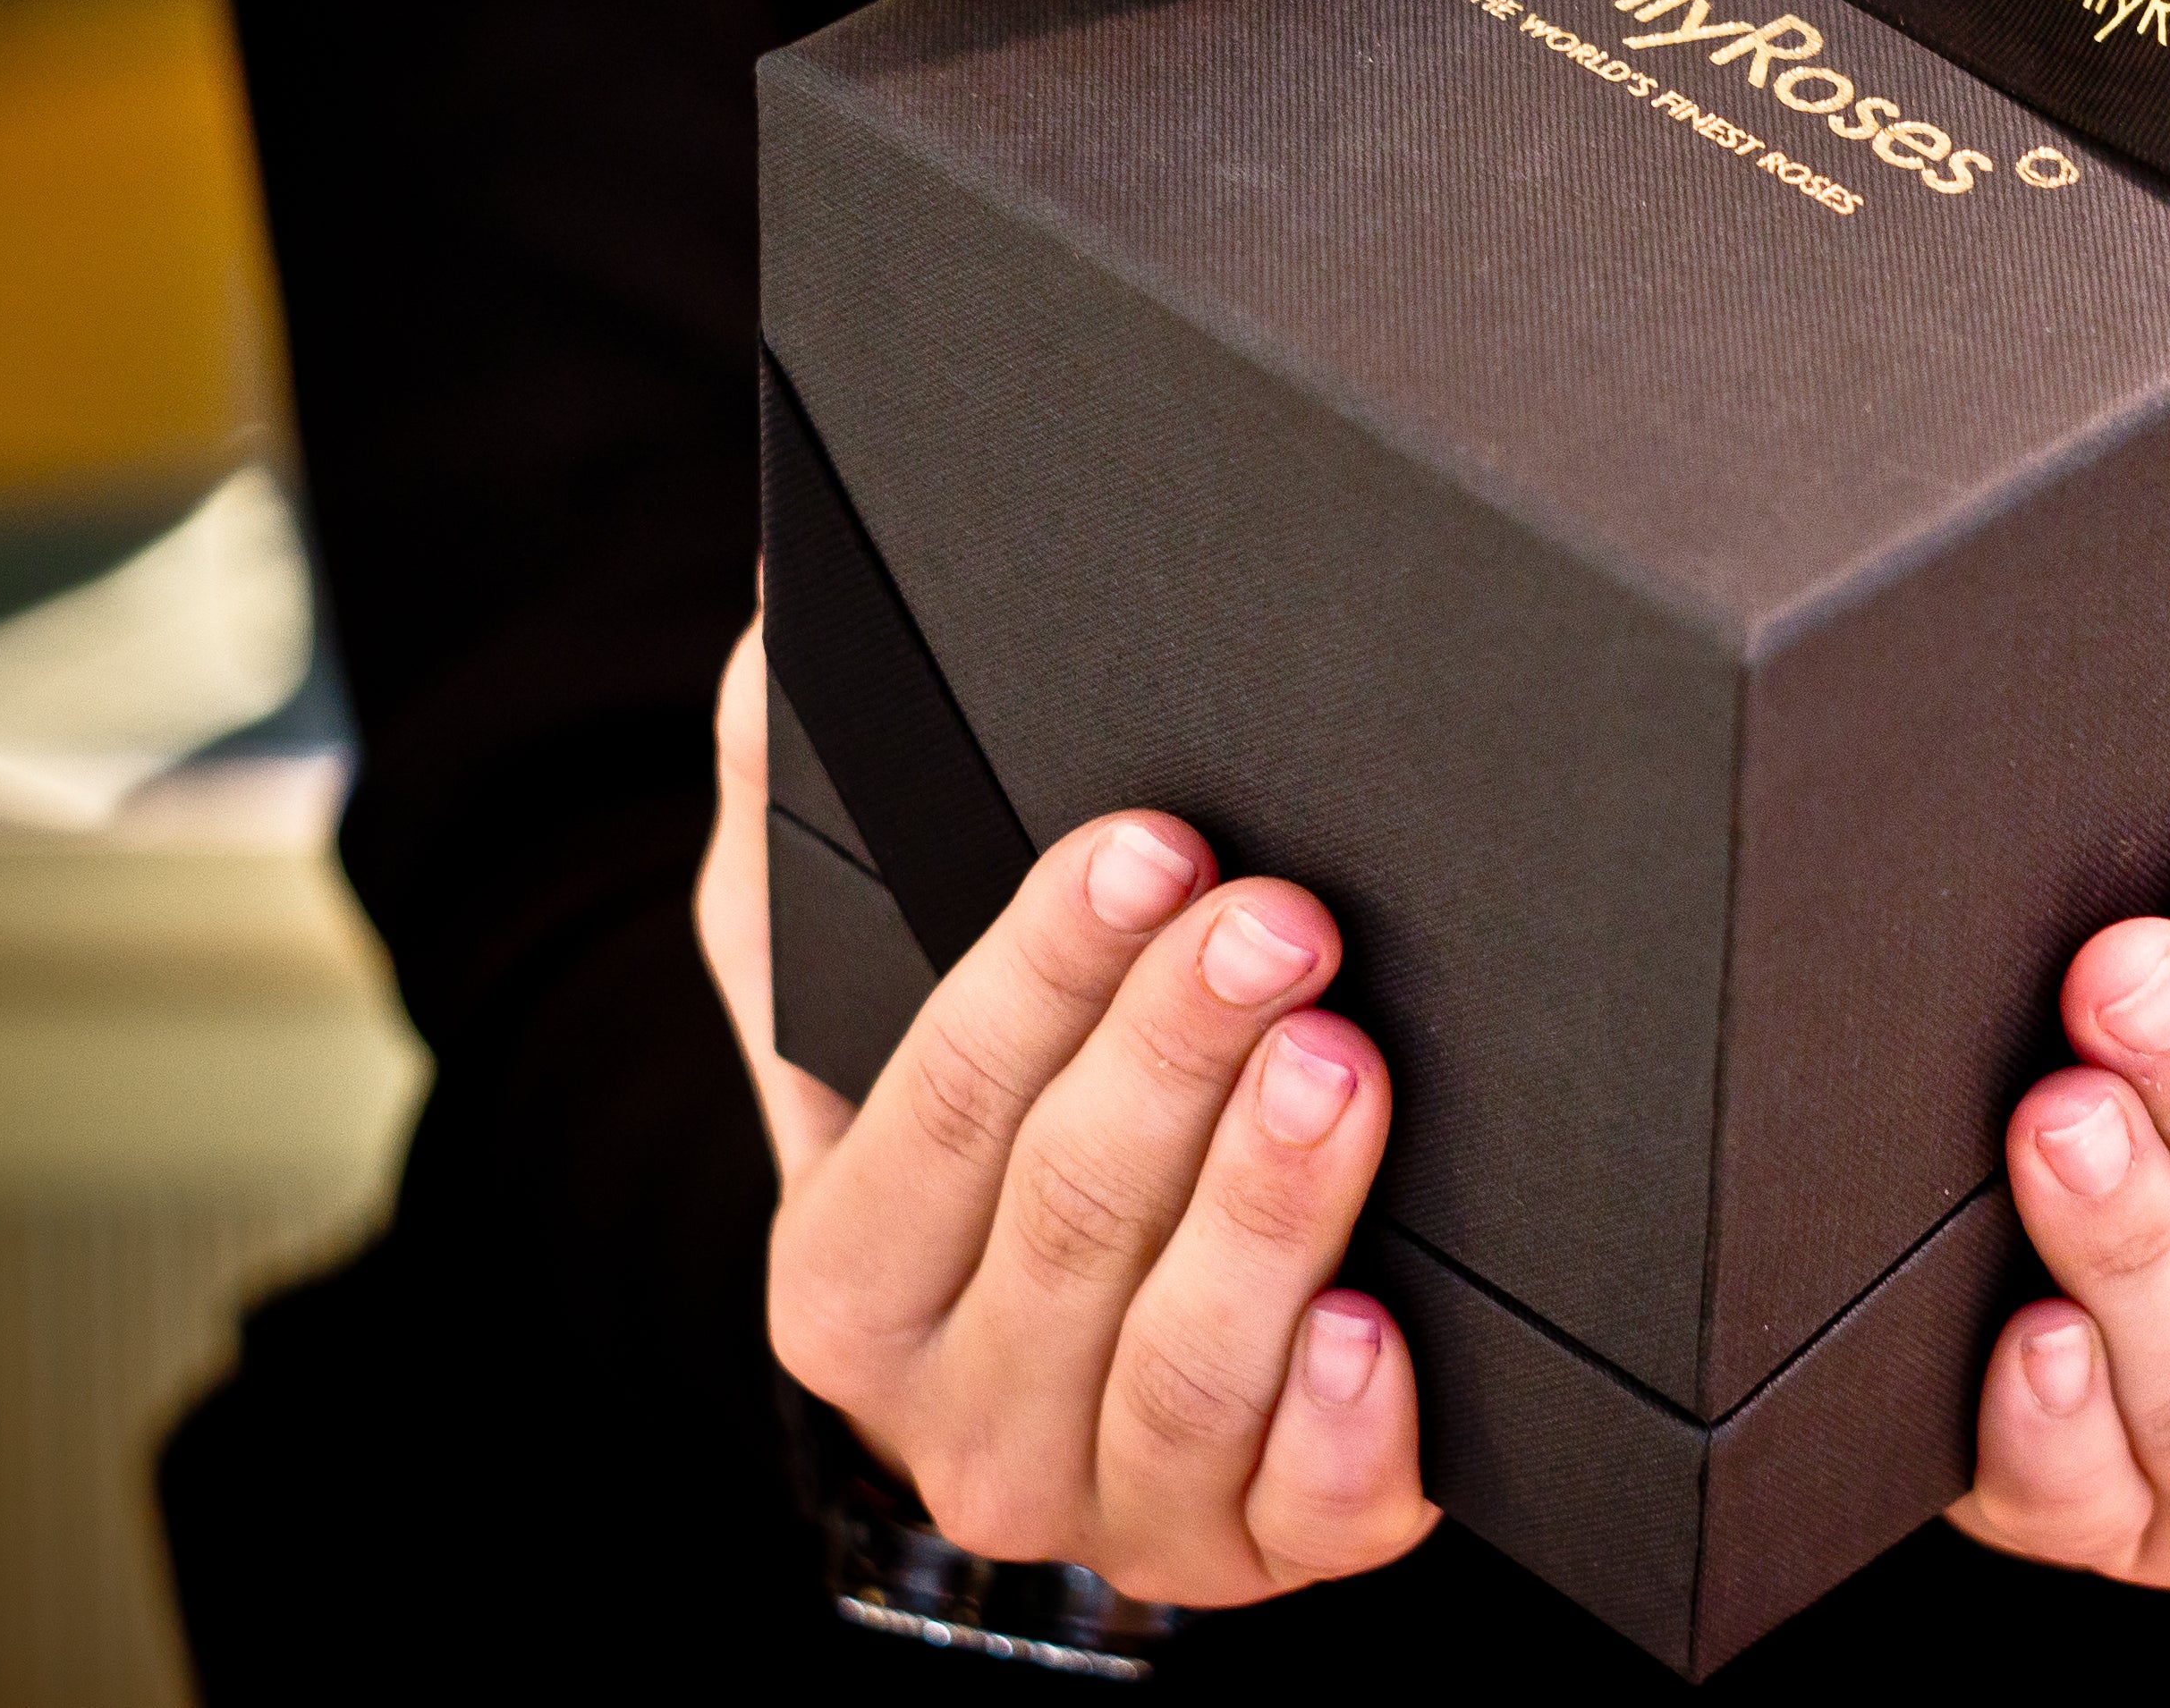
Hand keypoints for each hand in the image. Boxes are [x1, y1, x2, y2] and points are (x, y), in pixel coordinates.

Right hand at [695, 614, 1440, 1602]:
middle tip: (1279, 919)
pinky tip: (1377, 1329)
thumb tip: (792, 622)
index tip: (1149, 844)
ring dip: (1267, 1209)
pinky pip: (1305, 1519)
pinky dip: (1340, 1431)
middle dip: (1176, 1055)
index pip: (931, 1116)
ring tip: (1340, 1064)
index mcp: (846, 1273)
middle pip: (1067, 1227)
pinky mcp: (1262, 1546)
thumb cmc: (979, 1093)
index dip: (1041, 973)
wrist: (1081, 1308)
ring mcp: (1111, 1499)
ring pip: (1184, 1371)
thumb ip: (794, 787)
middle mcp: (954, 1418)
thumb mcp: (849, 941)